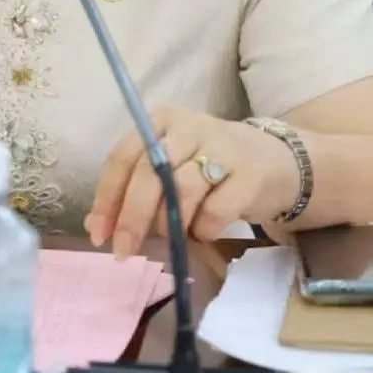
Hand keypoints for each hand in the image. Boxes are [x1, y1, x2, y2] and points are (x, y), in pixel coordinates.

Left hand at [84, 105, 299, 256]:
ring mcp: (222, 147)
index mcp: (161, 121)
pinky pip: (214, 212)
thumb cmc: (210, 168)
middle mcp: (189, 127)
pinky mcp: (250, 174)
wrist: (277, 163)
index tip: (98, 234)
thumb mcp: (169, 169)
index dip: (107, 198)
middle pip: (150, 174)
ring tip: (174, 234)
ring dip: (170, 223)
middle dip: (131, 218)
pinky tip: (204, 230)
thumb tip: (95, 225)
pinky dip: (202, 230)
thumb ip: (133, 191)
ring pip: (181, 191)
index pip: (123, 157)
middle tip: (123, 251)